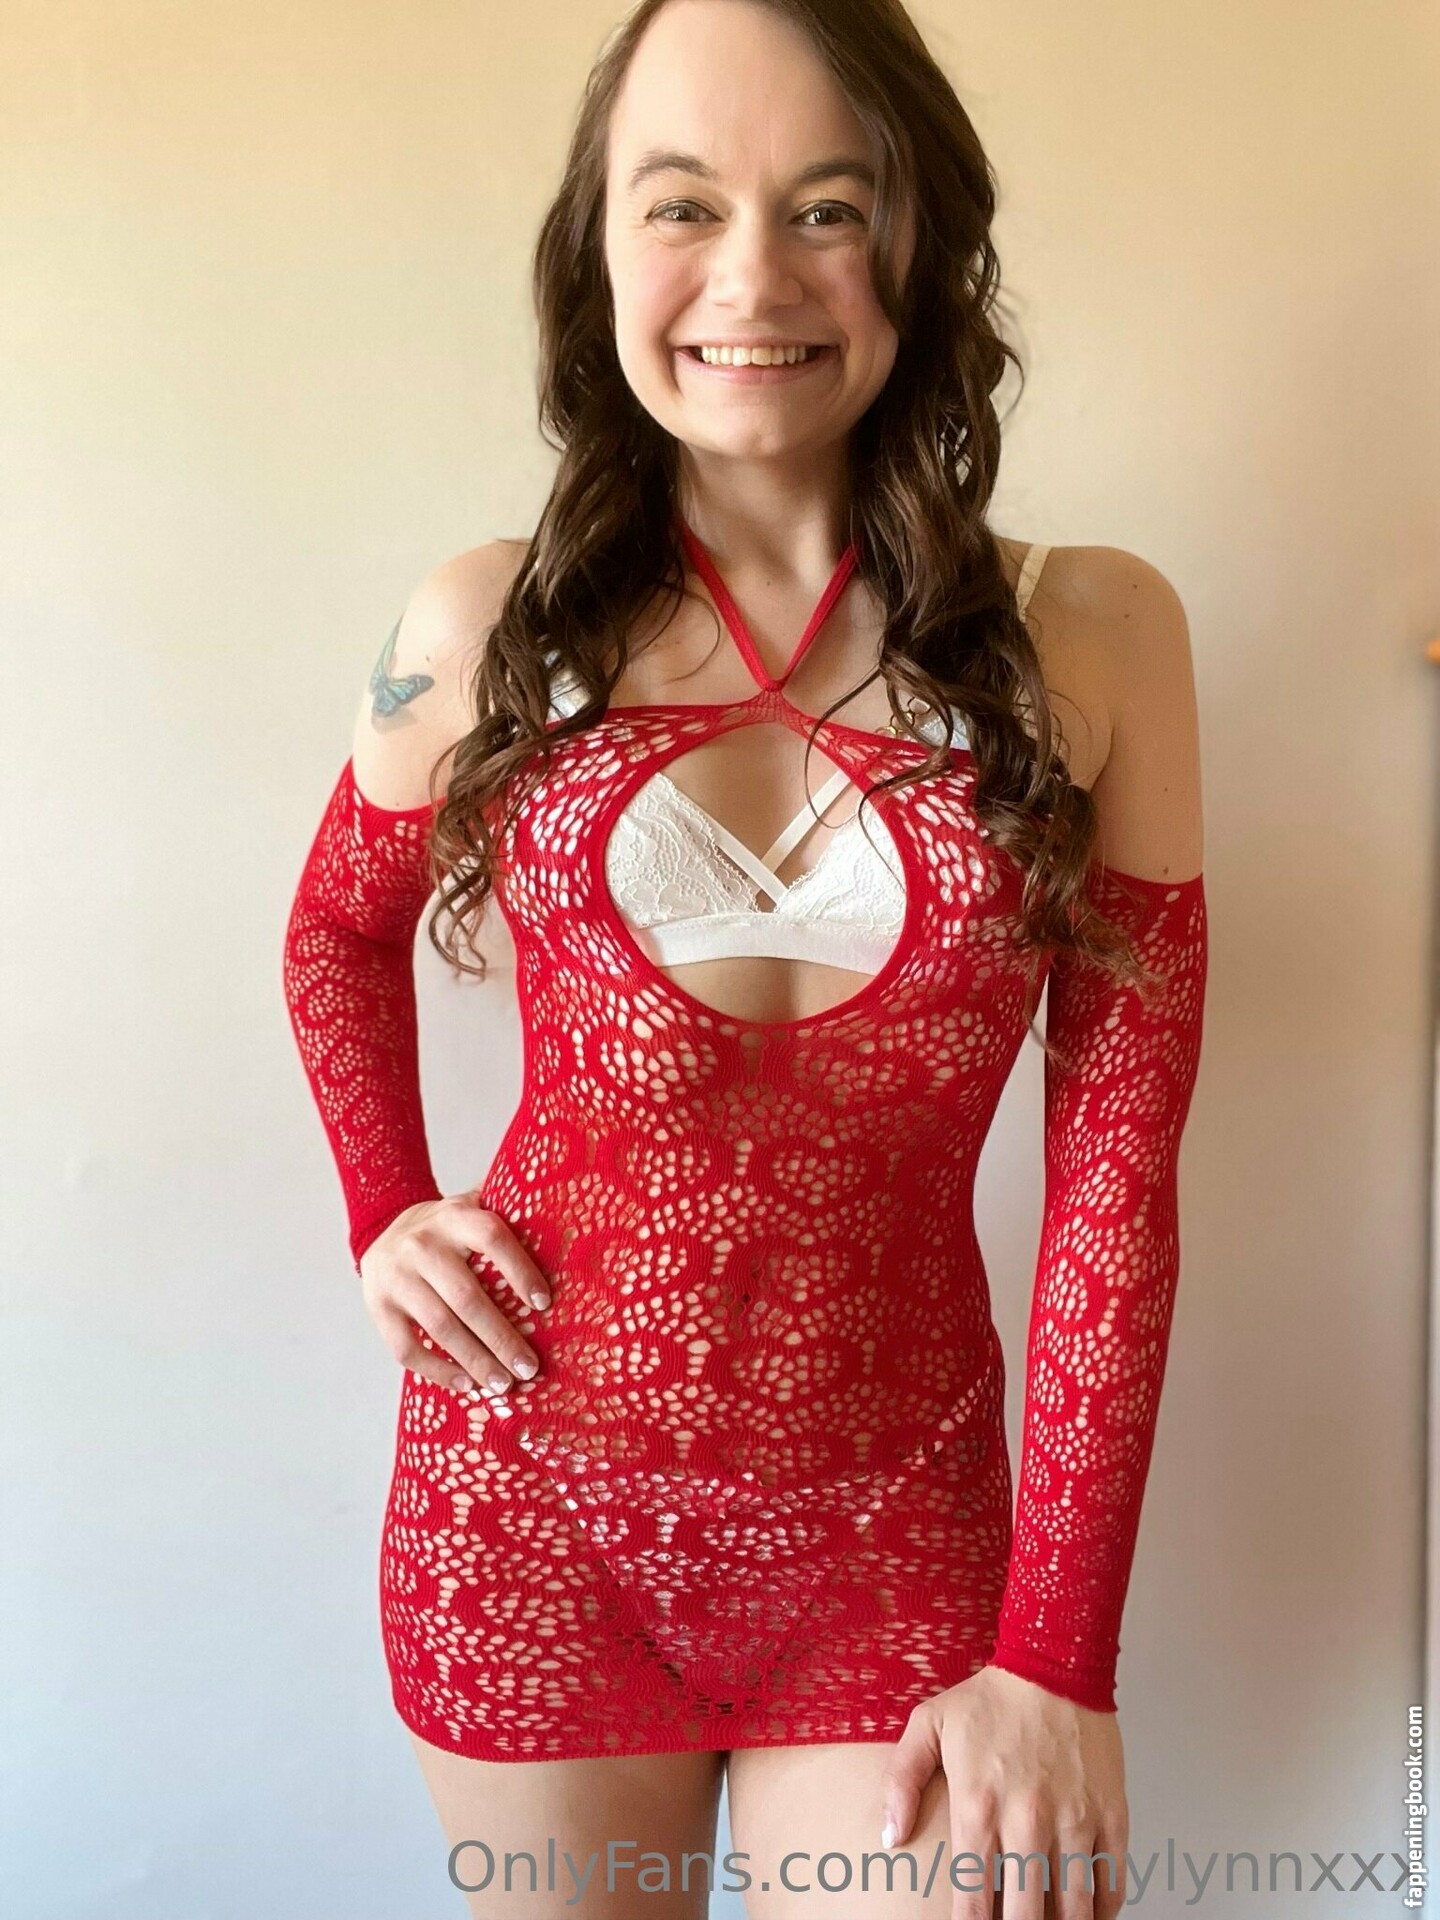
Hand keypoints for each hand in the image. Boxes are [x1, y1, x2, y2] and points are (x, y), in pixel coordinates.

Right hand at [357, 1192, 551, 1399]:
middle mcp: (422, 1244)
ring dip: (476, 1361)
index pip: (492, 1238)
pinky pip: (407, 1348)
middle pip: (467, 1297)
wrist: (383, 1230)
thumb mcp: (473, 1207)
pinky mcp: (379, 1307)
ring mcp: (396, 1277)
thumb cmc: (448, 1229)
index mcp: (455, 1216)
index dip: (520, 1270)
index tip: (544, 1304)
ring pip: (440, 1327)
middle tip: (530, 1367)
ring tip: (503, 1384)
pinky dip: (438, 1371)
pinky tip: (466, 1384)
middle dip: (501, 1337)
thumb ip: (510, 1210)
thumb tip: (570, 1218)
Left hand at [880, 1665, 1127, 1919]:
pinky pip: (1111, 1882)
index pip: (972, 1900)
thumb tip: (891, 1839)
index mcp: (979, 1806)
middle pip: (1026, 1915)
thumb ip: (901, 1781)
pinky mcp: (1111, 1814)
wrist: (1054, 1663)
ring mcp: (1074, 1820)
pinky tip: (1086, 1912)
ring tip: (1048, 1919)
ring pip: (1074, 1909)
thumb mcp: (928, 1724)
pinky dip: (1101, 1909)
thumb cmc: (991, 1698)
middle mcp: (1027, 1821)